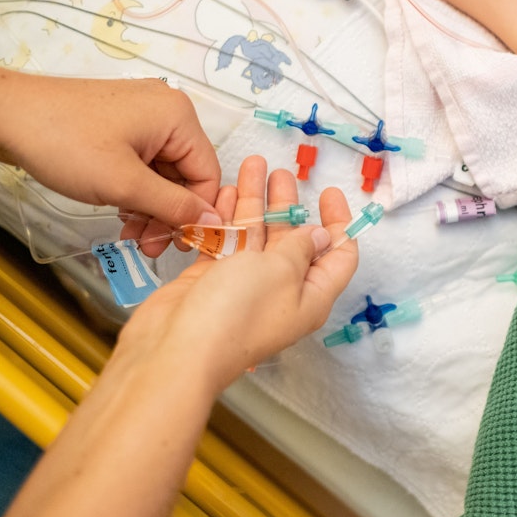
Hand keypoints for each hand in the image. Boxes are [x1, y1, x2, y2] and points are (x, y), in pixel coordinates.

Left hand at [1, 74, 221, 254]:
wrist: (6, 117)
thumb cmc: (63, 142)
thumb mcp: (125, 185)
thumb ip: (174, 207)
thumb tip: (213, 223)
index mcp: (178, 117)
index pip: (207, 174)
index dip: (198, 213)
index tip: (182, 242)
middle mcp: (167, 112)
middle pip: (185, 175)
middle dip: (169, 214)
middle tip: (151, 246)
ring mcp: (143, 117)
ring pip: (163, 174)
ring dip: (151, 208)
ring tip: (134, 235)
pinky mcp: (122, 126)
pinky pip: (143, 165)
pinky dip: (136, 192)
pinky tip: (122, 213)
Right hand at [114, 156, 357, 391]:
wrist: (177, 348)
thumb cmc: (235, 313)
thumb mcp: (281, 269)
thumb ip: (300, 247)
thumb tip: (320, 237)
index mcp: (311, 295)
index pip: (338, 257)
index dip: (338, 224)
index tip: (330, 193)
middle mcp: (282, 291)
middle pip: (293, 241)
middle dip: (288, 204)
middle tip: (281, 173)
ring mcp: (245, 286)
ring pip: (256, 236)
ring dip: (254, 202)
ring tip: (251, 167)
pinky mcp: (212, 282)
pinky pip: (225, 243)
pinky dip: (226, 218)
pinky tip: (224, 194)